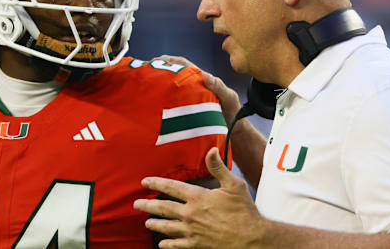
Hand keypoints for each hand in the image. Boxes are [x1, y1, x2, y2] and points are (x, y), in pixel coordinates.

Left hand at [134, 147, 265, 248]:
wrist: (252, 239)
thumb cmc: (244, 211)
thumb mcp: (233, 185)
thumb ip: (218, 167)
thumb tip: (211, 150)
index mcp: (197, 197)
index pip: (171, 187)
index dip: (156, 183)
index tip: (145, 182)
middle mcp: (190, 213)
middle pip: (163, 207)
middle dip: (148, 205)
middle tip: (136, 204)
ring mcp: (192, 230)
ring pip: (167, 226)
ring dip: (155, 223)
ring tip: (146, 222)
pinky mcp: (196, 244)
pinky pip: (177, 245)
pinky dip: (167, 244)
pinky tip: (161, 244)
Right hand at [155, 55, 240, 126]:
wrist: (234, 131)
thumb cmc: (233, 111)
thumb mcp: (228, 98)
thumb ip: (219, 87)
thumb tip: (206, 75)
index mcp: (202, 80)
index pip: (184, 66)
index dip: (171, 60)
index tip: (156, 60)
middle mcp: (194, 87)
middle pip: (174, 75)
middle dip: (161, 70)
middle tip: (146, 71)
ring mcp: (190, 99)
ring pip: (173, 88)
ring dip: (161, 84)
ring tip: (147, 85)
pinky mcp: (187, 111)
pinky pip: (173, 103)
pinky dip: (164, 100)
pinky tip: (155, 104)